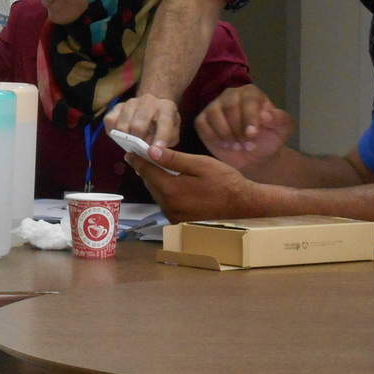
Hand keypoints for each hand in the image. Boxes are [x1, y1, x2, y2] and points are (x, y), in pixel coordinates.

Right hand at [104, 95, 181, 148]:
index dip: (160, 139)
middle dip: (137, 143)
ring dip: (125, 140)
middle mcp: (149, 101)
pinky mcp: (118, 106)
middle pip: (138, 126)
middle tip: (139, 152)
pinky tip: (120, 137)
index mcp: (167, 108)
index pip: (164, 123)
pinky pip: (109, 120)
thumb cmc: (164, 126)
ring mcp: (131, 102)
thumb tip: (150, 159)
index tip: (154, 153)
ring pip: (122, 125)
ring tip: (131, 146)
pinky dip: (112, 132)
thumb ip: (164, 146)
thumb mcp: (172, 135)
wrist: (153, 107)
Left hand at [126, 145, 259, 222]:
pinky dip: (166, 194)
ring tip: (157, 170)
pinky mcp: (181, 223)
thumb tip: (152, 151)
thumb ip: (175, 159)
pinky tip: (174, 186)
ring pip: (158, 195)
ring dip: (157, 183)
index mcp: (172, 189)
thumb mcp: (201, 164)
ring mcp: (175, 217)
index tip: (129, 153)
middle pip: (151, 185)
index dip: (138, 160)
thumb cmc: (226, 182)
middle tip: (142, 158)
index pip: (147, 172)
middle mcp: (169, 206)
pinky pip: (167, 205)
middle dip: (146, 171)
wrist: (244, 207)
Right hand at [194, 85, 293, 171]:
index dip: (250, 117)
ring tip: (237, 146)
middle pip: (229, 107)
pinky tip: (225, 145)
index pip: (248, 100)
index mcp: (251, 93)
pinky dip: (213, 137)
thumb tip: (266, 115)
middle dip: (238, 129)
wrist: (254, 157)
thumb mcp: (283, 130)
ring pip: (214, 114)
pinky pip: (202, 124)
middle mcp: (231, 95)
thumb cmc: (269, 139)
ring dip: (225, 134)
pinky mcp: (202, 120)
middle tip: (247, 145)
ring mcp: (214, 106)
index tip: (252, 135)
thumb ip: (280, 119)